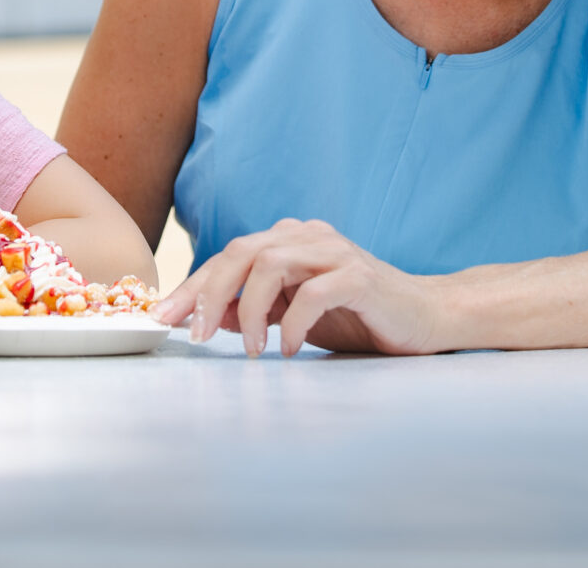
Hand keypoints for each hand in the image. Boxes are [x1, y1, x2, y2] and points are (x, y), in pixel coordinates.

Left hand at [153, 219, 445, 356]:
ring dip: (251, 309)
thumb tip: (208, 318)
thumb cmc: (357, 317)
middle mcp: (308, 236)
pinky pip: (314, 292)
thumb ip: (255, 311)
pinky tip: (288, 349)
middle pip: (241, 251)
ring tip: (252, 350)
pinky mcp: (360, 276)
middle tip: (196, 335)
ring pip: (271, 263)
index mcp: (289, 239)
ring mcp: (335, 252)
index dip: (193, 286)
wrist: (424, 318)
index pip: (228, 256)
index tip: (163, 317)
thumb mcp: (294, 316)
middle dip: (209, 293)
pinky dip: (293, 323)